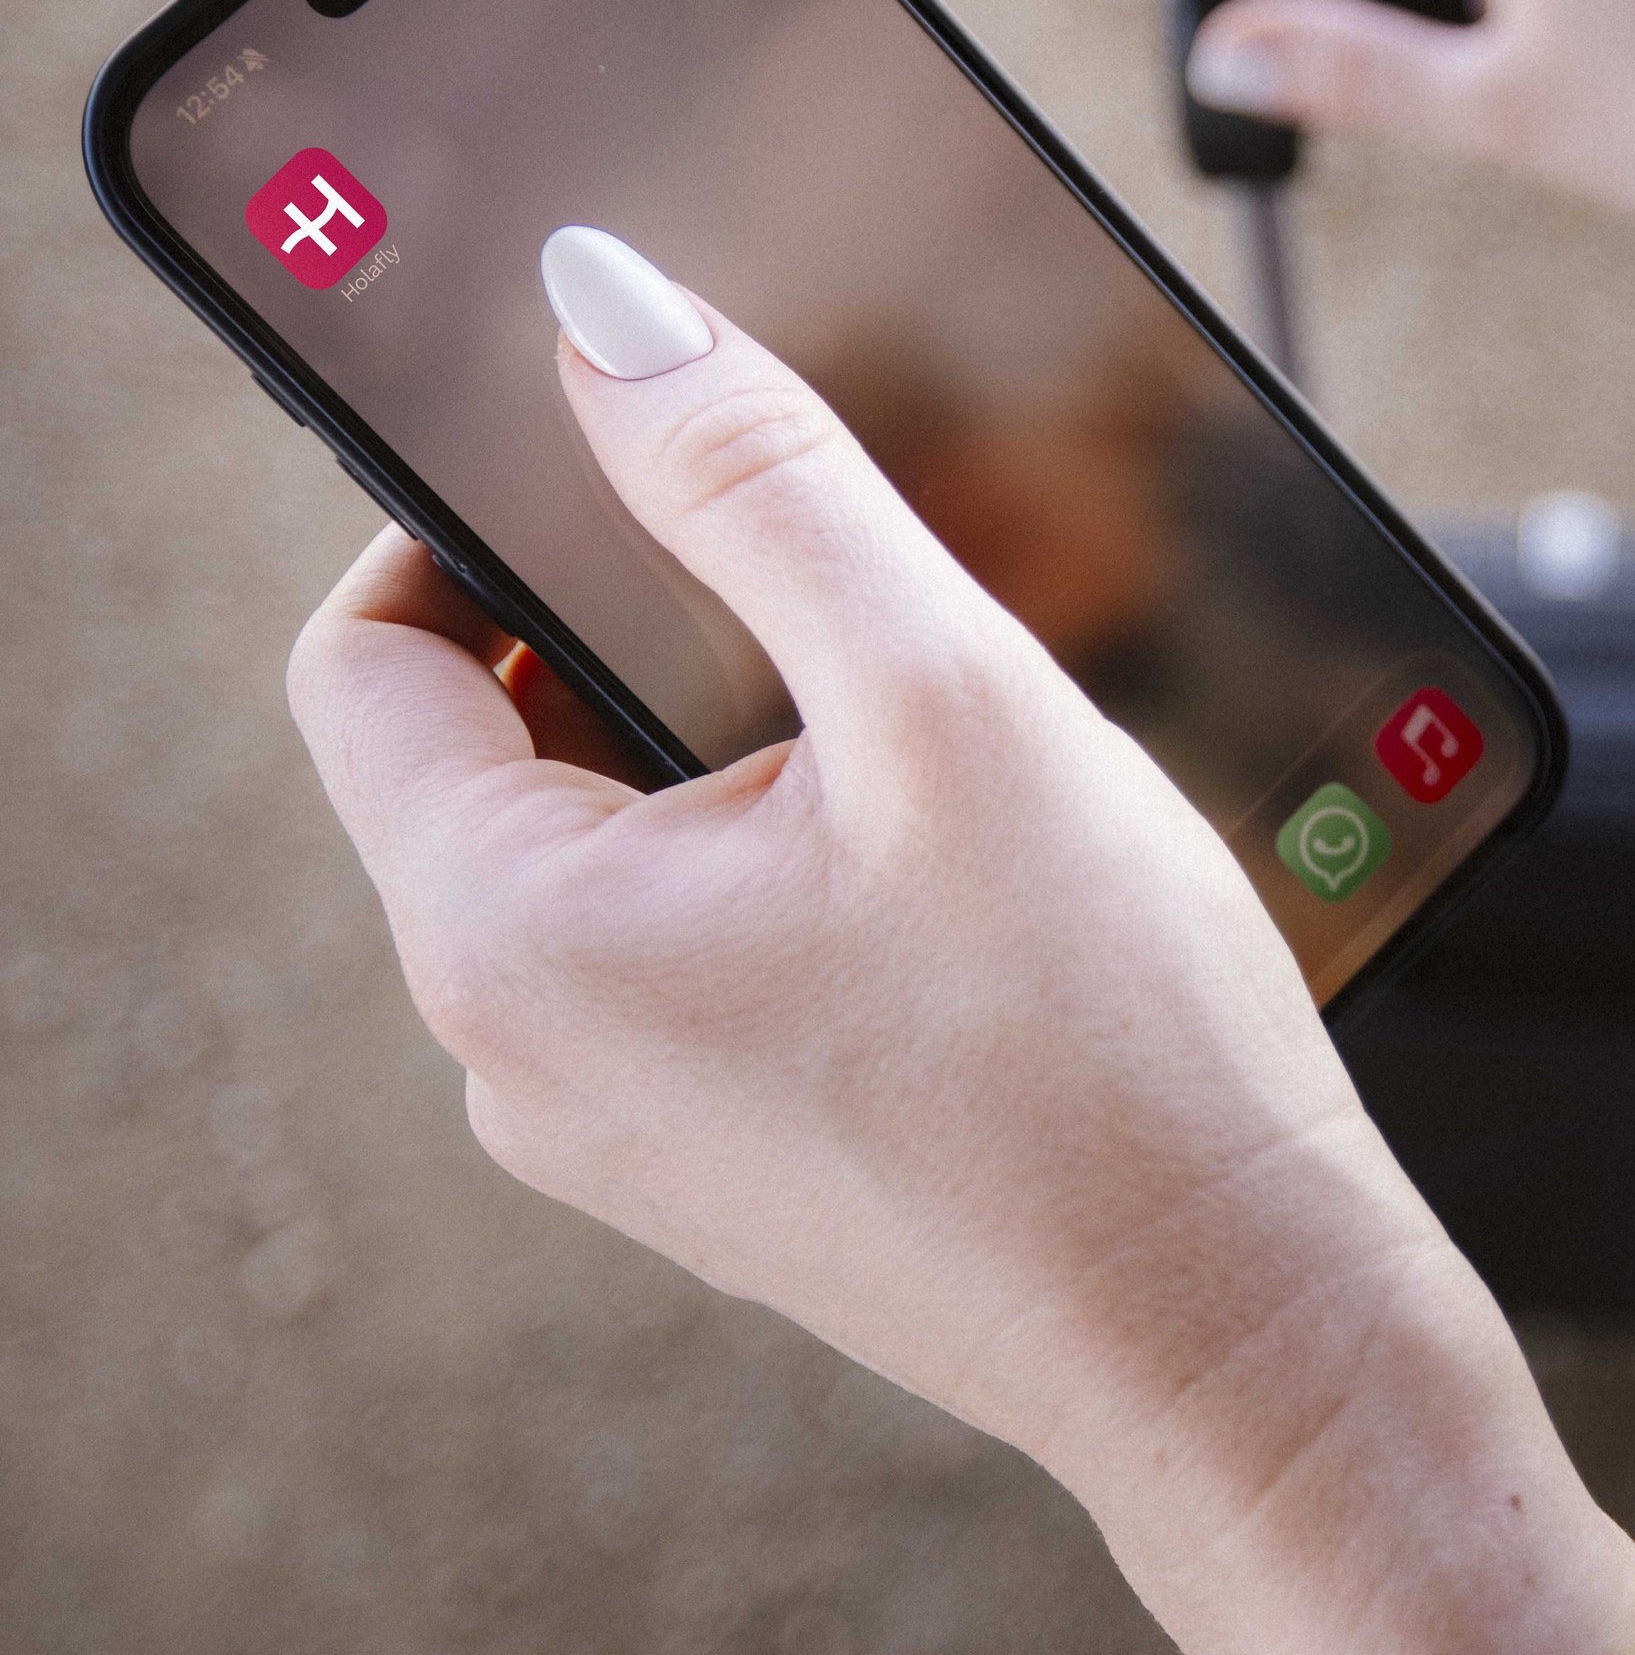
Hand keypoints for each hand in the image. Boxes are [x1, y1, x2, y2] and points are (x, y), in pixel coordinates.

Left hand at [287, 236, 1634, 1654]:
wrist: (1249, 1342)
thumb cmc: (1116, 1053)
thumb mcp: (943, 700)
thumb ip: (760, 479)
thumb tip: (606, 311)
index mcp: (509, 936)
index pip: (366, 653)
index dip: (467, 517)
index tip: (622, 454)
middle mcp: (519, 1057)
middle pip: (489, 751)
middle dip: (639, 632)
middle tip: (826, 590)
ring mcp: (617, 1132)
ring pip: (607, 853)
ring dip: (729, 753)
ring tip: (919, 748)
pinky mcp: (718, 1168)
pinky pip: (686, 959)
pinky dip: (777, 870)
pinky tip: (945, 872)